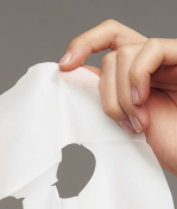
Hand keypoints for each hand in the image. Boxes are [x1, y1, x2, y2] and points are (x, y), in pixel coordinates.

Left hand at [59, 19, 176, 176]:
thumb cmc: (159, 146)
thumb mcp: (120, 121)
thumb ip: (102, 97)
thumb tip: (73, 78)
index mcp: (134, 75)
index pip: (108, 39)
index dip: (84, 44)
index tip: (65, 66)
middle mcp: (151, 64)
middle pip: (110, 57)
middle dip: (106, 93)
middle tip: (121, 121)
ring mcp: (168, 60)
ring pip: (123, 54)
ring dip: (122, 94)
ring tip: (137, 121)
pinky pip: (151, 49)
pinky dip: (138, 77)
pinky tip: (143, 101)